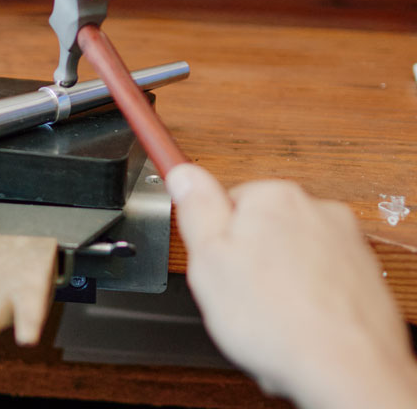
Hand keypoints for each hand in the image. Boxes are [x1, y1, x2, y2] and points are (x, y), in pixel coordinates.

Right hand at [167, 163, 416, 408]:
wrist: (346, 368)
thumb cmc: (278, 319)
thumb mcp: (208, 257)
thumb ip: (195, 208)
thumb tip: (183, 174)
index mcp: (273, 197)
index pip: (227, 201)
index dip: (213, 239)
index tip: (213, 261)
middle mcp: (314, 210)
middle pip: (260, 229)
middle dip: (245, 262)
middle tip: (236, 295)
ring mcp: (342, 242)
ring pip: (288, 257)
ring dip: (274, 284)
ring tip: (266, 317)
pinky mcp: (360, 274)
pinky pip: (315, 279)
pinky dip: (302, 299)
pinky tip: (290, 324)